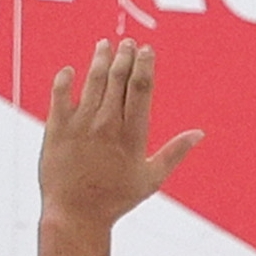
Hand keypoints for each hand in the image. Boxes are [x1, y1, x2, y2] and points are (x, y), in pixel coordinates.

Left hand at [39, 40, 201, 232]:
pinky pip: (59, 96)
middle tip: (128, 42)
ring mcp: (80, 124)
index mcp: (132, 134)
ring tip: (105, 45)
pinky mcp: (56, 129)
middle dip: (124, 57)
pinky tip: (69, 70)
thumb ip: (175, 152)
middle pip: (117, 79)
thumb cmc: (117, 198)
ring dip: (99, 61)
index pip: (140, 89)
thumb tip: (199, 134)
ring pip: (91, 82)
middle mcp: (106, 123)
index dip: (144, 65)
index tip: (147, 49)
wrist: (75, 212)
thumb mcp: (152, 177)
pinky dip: (64, 81)